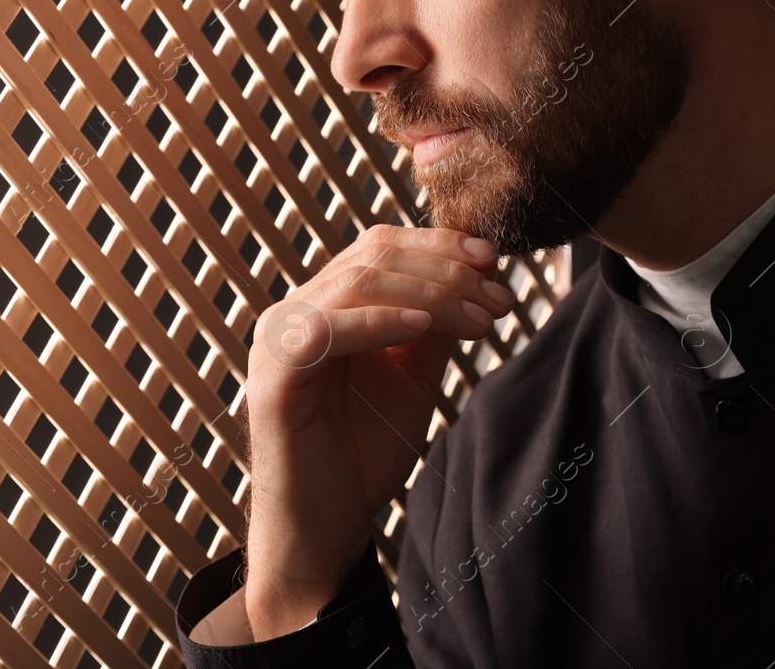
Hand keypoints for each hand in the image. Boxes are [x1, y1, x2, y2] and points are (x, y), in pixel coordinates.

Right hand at [240, 225, 514, 639]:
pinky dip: (378, 321)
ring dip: (430, 294)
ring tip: (480, 320)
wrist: (325, 530)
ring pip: (357, 283)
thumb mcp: (413, 378)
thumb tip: (475, 276)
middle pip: (373, 256)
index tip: (495, 260)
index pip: (380, 247)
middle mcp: (296, 313)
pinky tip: (423, 326)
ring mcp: (279, 341)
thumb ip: (433, 327)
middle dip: (447, 271)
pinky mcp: (274, 378)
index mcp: (325, 306)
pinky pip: (324, 330)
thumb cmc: (363, 455)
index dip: (439, 245)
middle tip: (500, 299)